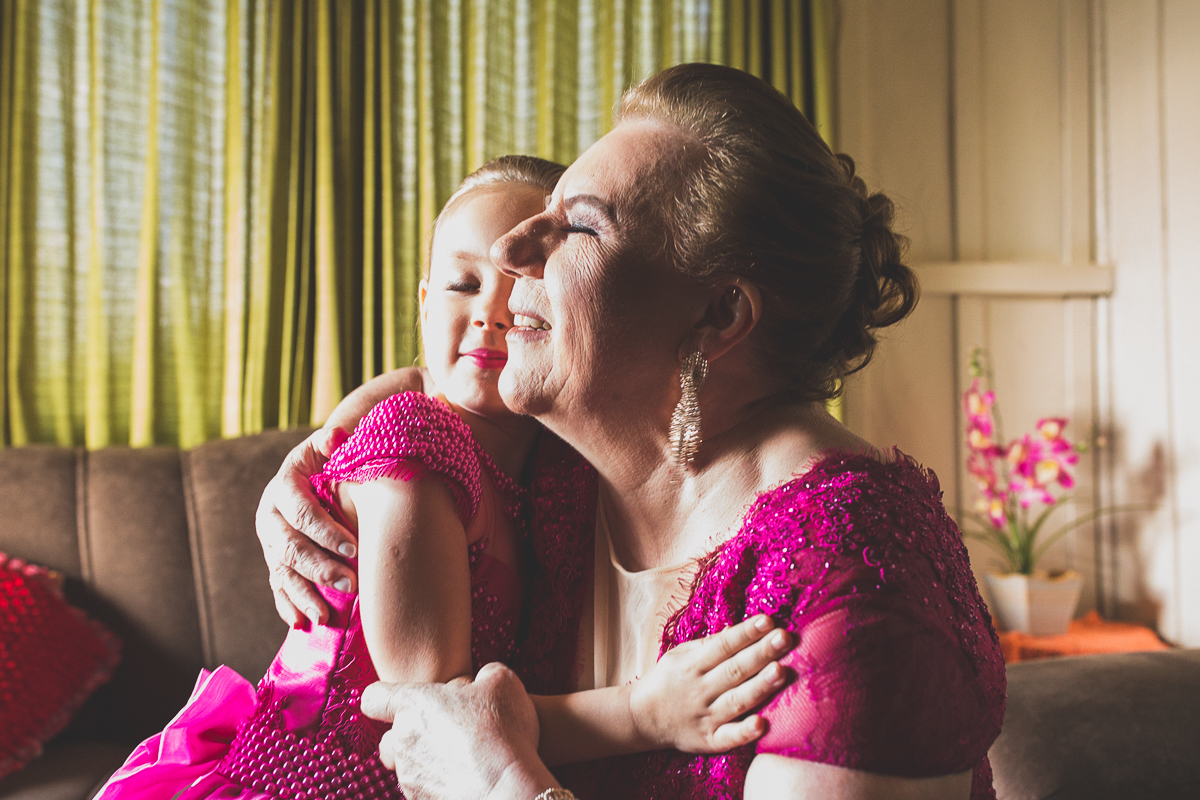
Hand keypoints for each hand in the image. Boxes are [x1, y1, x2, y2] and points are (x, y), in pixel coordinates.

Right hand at [256, 426, 355, 626]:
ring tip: (327, 615)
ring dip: (304, 594)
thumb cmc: (328, 462)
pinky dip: (288, 606)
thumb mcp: (326, 448)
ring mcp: (269, 543)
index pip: (302, 512)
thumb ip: (332, 442)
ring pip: (283, 572)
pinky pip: (277, 587)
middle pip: (290, 547)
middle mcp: (270, 517)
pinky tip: (303, 624)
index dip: (326, 531)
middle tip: (351, 585)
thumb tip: (338, 438)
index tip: (354, 550)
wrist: (311, 475)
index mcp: (283, 488)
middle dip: (320, 568)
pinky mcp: (274, 562)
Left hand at [362, 663, 557, 799]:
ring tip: (464, 762)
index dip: (384, 699)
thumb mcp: (502, 682)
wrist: (506, 790)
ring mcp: (410, 777)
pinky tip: (471, 782)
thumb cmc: (501, 732)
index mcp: (414, 705)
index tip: (402, 702)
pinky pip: (424, 791)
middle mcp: (403, 741)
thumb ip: (485, 674)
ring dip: (429, 763)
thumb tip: (483, 680)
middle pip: (388, 739)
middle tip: (444, 736)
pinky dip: (441, 786)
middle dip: (409, 738)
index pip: (374, 698)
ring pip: (408, 768)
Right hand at [629, 614, 793, 752]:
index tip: (768, 620)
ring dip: (759, 686)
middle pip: (734, 669)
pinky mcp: (710, 740)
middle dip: (760, 653)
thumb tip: (737, 628)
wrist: (644, 718)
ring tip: (781, 671)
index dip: (746, 633)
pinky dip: (745, 732)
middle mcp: (701, 688)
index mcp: (693, 664)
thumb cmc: (669, 680)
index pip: (723, 645)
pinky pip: (729, 737)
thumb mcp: (681, 655)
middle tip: (784, 638)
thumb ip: (709, 644)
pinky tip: (762, 724)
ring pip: (737, 700)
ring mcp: (706, 715)